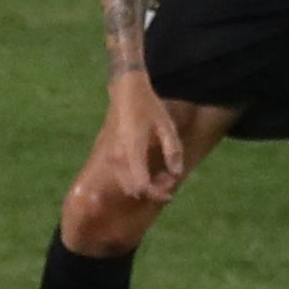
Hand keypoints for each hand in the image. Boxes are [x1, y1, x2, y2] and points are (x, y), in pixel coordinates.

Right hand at [96, 70, 189, 204]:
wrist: (126, 93)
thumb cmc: (149, 108)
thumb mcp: (167, 126)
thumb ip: (173, 151)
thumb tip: (176, 173)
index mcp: (133, 149)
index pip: (141, 185)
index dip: (157, 194)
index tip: (171, 194)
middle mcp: (119, 157)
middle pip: (134, 189)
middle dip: (154, 191)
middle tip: (170, 178)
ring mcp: (112, 157)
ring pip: (128, 186)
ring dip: (146, 187)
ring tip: (163, 174)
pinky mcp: (112, 157)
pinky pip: (124, 178)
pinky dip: (138, 181)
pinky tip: (151, 170)